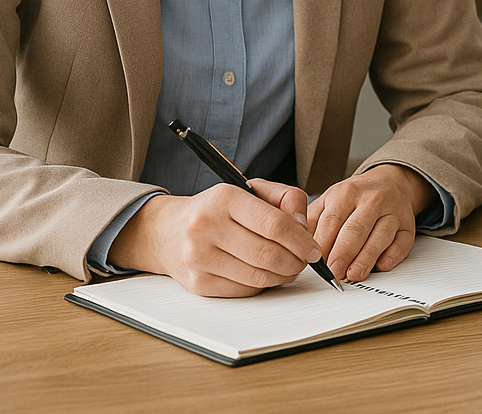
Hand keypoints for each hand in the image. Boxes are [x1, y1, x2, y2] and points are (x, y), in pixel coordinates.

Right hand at [109, 179, 319, 296]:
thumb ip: (286, 200)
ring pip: (258, 276)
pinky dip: (262, 285)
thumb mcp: (250, 191)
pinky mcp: (198, 283)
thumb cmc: (217, 210)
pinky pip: (244, 290)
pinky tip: (265, 274)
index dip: (301, 240)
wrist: (168, 231)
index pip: (274, 224)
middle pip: (268, 254)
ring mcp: (199, 257)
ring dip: (283, 276)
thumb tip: (304, 228)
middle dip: (295, 262)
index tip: (313, 249)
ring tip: (289, 268)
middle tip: (304, 261)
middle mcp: (206, 227)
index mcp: (224, 198)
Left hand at [308, 164, 436, 281]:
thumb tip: (300, 248)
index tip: (316, 263)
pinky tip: (382, 265)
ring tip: (354, 274)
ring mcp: (392, 212)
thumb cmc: (356, 197)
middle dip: (344, 253)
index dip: (324, 244)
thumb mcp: (330, 200)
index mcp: (347, 193)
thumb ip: (313, 221)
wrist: (390, 182)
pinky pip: (402, 242)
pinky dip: (393, 255)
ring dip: (366, 257)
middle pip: (356, 229)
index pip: (332, 221)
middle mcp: (372, 200)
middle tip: (334, 272)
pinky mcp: (408, 225)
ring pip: (380, 236)